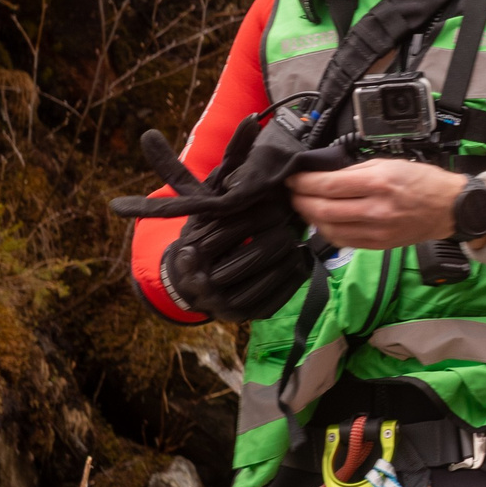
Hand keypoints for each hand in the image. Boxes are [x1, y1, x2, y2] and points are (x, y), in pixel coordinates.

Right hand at [159, 209, 310, 322]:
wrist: (187, 286)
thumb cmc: (200, 244)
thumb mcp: (200, 221)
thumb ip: (218, 202)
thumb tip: (244, 169)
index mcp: (192, 253)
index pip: (233, 230)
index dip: (259, 216)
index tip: (276, 206)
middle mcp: (205, 282)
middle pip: (255, 255)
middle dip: (278, 236)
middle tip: (289, 224)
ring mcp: (224, 304)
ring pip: (268, 278)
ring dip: (288, 256)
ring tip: (295, 241)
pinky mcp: (242, 317)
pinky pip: (275, 299)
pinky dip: (291, 279)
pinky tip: (298, 262)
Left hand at [288, 159, 462, 249]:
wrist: (448, 208)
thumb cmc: (422, 182)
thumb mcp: (389, 163)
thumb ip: (355, 171)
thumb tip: (325, 175)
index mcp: (378, 183)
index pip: (328, 185)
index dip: (303, 182)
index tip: (293, 178)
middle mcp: (376, 209)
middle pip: (323, 209)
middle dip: (300, 200)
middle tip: (293, 192)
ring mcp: (376, 230)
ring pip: (328, 228)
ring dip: (310, 217)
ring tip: (305, 206)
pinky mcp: (377, 245)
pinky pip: (342, 241)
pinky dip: (326, 231)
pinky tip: (323, 221)